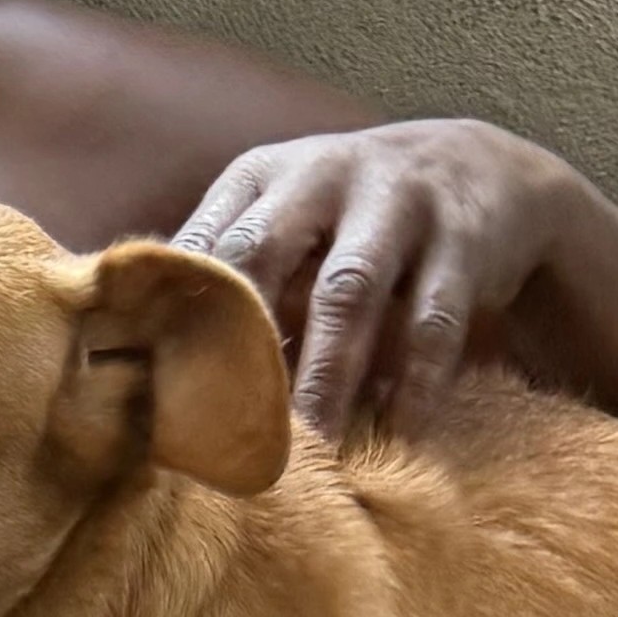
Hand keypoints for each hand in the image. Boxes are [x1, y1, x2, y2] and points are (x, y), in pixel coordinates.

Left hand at [174, 118, 586, 438]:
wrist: (484, 169)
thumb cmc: (352, 219)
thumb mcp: (284, 219)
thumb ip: (224, 276)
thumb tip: (134, 361)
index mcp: (260, 178)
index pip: (201, 245)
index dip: (171, 317)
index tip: (150, 390)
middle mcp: (321, 176)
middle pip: (262, 255)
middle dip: (236, 342)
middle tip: (215, 426)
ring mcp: (396, 201)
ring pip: (346, 294)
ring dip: (322, 375)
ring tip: (306, 447)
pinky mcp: (463, 238)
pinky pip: (432, 320)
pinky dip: (415, 382)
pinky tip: (397, 432)